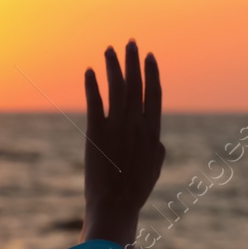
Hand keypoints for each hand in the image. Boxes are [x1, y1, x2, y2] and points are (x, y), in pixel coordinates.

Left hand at [82, 40, 163, 246]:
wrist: (115, 206)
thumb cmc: (135, 191)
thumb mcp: (154, 170)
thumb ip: (157, 150)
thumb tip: (158, 139)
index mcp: (153, 132)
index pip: (154, 93)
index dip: (151, 73)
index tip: (149, 56)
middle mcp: (136, 124)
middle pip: (136, 84)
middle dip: (133, 60)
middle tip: (130, 42)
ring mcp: (117, 127)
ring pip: (116, 88)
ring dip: (113, 66)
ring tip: (109, 50)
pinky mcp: (96, 132)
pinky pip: (95, 102)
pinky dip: (92, 85)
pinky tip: (89, 71)